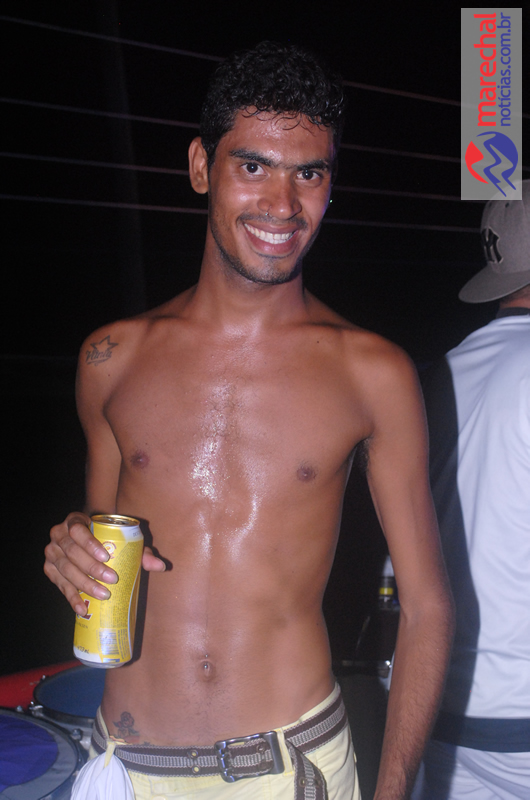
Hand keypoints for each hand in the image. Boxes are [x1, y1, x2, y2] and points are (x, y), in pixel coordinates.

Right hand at [44, 512, 164, 615]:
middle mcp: (58, 534)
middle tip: (112, 580)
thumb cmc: (107, 537)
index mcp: (74, 520)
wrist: (86, 539)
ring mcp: (51, 553)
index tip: (107, 556)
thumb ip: (141, 549)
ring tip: (103, 595)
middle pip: (71, 552)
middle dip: (91, 568)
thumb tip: (161, 566)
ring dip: (84, 584)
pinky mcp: (50, 570)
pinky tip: (82, 609)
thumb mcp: (122, 538)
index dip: (89, 543)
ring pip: (65, 569)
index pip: (77, 529)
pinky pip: (60, 585)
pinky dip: (71, 598)